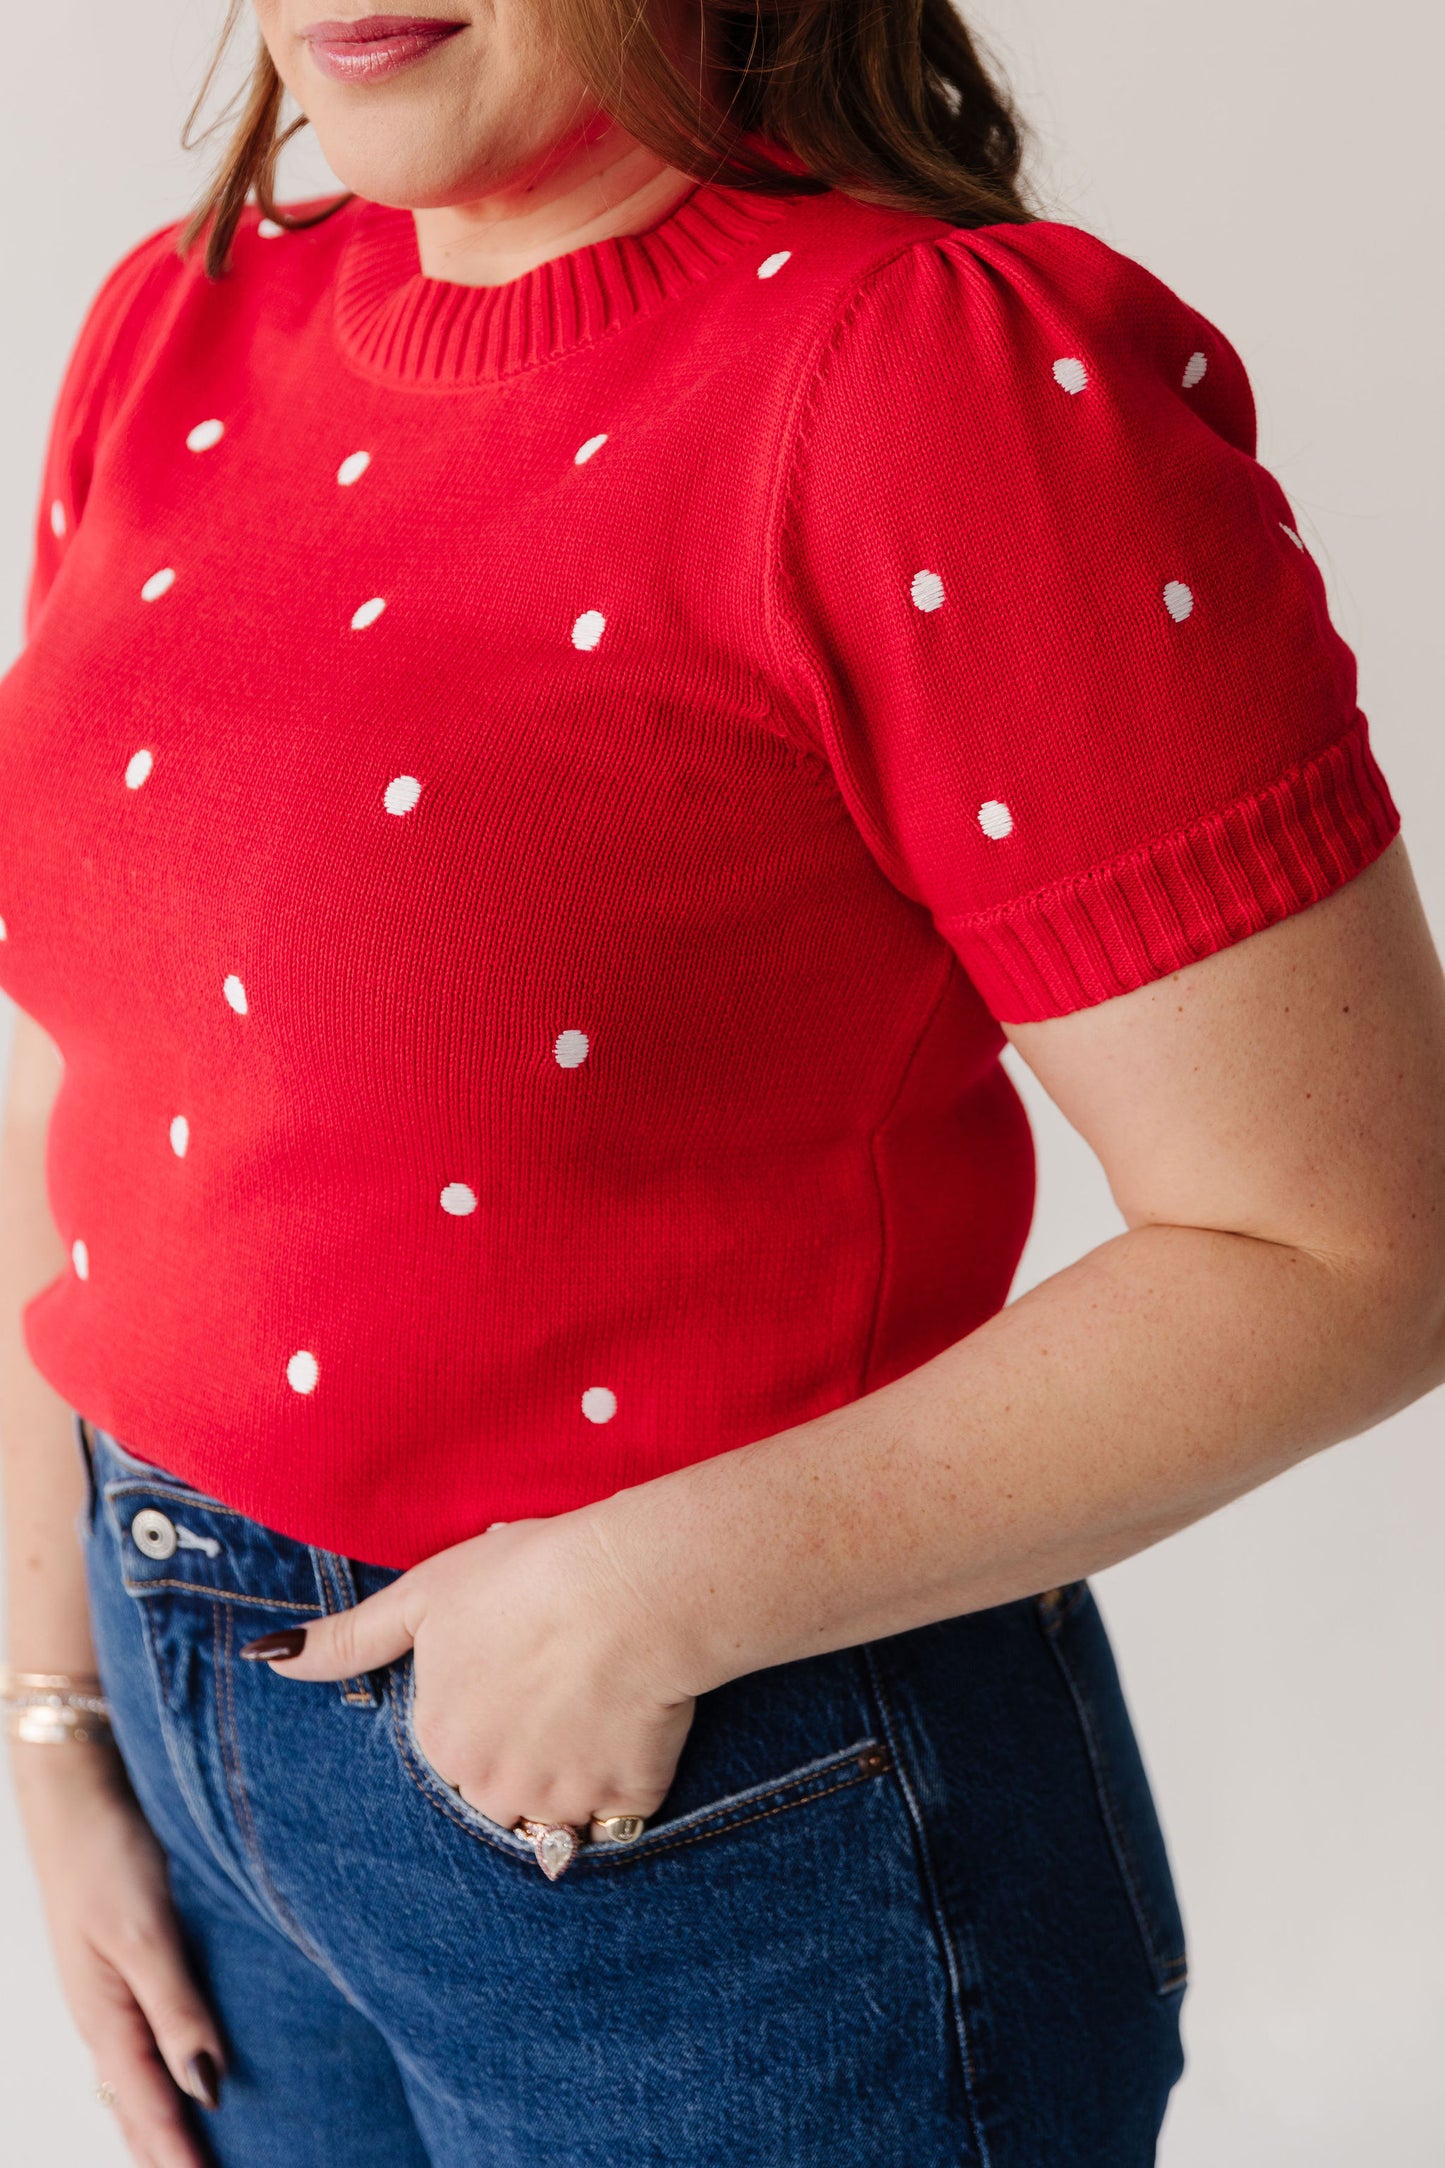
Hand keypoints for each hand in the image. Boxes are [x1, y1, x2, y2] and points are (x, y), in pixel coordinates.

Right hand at [11, 1741, 223, 2165]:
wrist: (78, 1785)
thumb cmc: (106, 1854)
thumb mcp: (145, 1934)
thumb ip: (177, 2010)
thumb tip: (207, 2088)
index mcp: (105, 2018)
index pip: (150, 2110)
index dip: (181, 2158)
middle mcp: (106, 2013)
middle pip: (137, 2107)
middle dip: (166, 2152)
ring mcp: (112, 1988)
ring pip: (138, 2076)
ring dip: (163, 2118)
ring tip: (199, 2151)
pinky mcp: (128, 1958)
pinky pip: (143, 2037)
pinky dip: (162, 2071)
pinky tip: (189, 2069)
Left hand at [241, 1507, 697, 1845]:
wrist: (630, 1586)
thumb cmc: (526, 1576)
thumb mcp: (423, 1595)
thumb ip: (347, 1641)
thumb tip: (264, 1658)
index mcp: (438, 1741)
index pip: (451, 1747)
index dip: (487, 1702)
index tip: (516, 1660)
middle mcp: (487, 1787)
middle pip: (500, 1786)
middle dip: (525, 1749)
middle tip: (559, 1677)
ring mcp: (558, 1802)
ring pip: (558, 1807)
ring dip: (574, 1768)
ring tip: (597, 1697)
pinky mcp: (625, 1799)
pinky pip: (622, 1807)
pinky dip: (628, 1773)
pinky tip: (634, 1717)